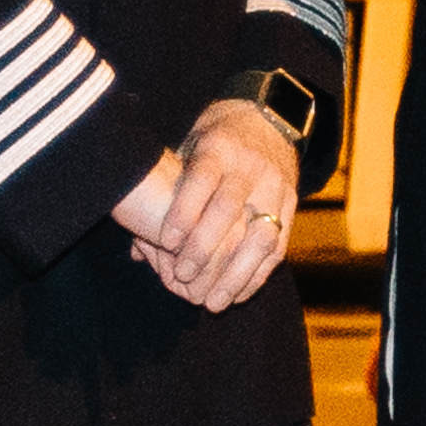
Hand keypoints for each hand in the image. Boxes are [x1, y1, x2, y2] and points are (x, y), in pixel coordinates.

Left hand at [115, 99, 297, 312]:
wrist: (266, 122)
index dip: (184, 212)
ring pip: (260, 236)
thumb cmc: (213, 144)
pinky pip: (278, 247)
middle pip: (229, 210)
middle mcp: (250, 167)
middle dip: (204, 248)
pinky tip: (237, 295)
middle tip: (182, 277)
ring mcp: (275, 187)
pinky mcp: (291, 206)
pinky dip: (257, 276)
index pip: (201, 179)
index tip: (165, 243)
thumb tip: (135, 251)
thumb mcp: (186, 152)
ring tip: (212, 303)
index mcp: (220, 148)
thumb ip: (163, 197)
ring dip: (236, 274)